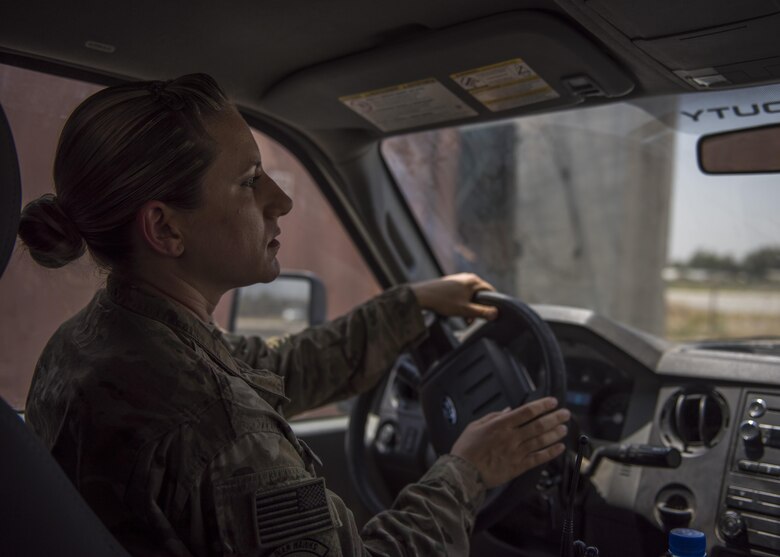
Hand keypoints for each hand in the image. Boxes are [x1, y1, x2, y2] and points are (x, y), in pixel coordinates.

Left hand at [409, 273, 497, 320]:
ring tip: (465, 319)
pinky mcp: (452, 284)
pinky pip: (462, 294)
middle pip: (480, 294)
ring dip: (470, 307)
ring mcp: (459, 279)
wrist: (422, 296)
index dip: (492, 304)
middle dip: (479, 308)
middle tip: (474, 320)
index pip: (491, 291)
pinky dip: (463, 303)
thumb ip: (481, 312)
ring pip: (470, 295)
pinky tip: (457, 312)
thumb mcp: (465, 310)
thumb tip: (496, 313)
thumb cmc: (442, 301)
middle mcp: (467, 277)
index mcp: (473, 281)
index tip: (490, 314)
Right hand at [450, 397, 569, 488]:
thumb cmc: (466, 450)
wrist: (463, 473)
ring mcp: (516, 453)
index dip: (542, 405)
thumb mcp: (475, 425)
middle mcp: (512, 437)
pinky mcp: (518, 467)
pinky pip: (538, 458)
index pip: (527, 411)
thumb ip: (494, 416)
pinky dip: (551, 453)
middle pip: (538, 425)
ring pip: (541, 441)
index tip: (552, 402)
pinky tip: (559, 448)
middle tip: (565, 413)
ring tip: (565, 428)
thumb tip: (510, 409)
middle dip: (555, 418)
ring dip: (555, 433)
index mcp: (501, 425)